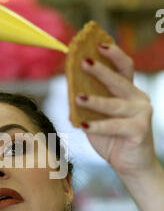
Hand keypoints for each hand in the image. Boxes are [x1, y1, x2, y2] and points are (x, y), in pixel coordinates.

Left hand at [74, 43, 157, 177]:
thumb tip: (69, 92)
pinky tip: (84, 126)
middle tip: (83, 62)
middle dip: (101, 70)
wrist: (131, 167)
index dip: (112, 53)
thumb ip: (86, 106)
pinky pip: (115, 126)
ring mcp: (142, 114)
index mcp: (129, 92)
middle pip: (119, 80)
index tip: (97, 43)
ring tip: (78, 97)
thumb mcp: (96, 120)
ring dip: (95, 101)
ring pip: (115, 105)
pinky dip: (98, 127)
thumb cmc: (113, 140)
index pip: (123, 67)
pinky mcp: (140, 131)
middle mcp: (138, 99)